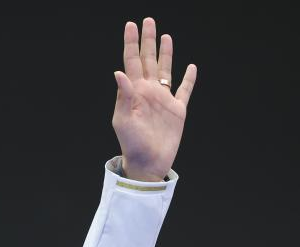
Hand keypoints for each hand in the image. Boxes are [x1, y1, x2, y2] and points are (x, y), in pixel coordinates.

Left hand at [112, 18, 196, 181]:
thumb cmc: (132, 144)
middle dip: (148, 40)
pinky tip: (191, 67)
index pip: (131, 61)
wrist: (148, 162)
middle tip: (148, 21)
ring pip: (165, 69)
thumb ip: (123, 95)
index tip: (130, 25)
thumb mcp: (123, 120)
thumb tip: (119, 72)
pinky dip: (189, 78)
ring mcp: (163, 99)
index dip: (131, 43)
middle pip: (148, 60)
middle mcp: (148, 92)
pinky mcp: (177, 110)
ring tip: (165, 36)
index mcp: (134, 92)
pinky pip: (185, 90)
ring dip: (166, 53)